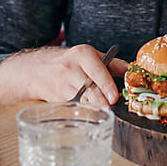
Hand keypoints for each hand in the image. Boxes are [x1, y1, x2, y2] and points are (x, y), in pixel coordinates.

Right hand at [0, 45, 127, 107]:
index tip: (114, 97)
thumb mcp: (90, 56)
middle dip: (100, 99)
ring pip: (83, 99)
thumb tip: (130, 70)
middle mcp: (71, 68)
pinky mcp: (58, 98)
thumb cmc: (69, 62)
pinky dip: (85, 109)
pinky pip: (76, 105)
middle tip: (110, 107)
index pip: (96, 70)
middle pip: (89, 87)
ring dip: (94, 106)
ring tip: (102, 109)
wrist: (36, 70)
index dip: (106, 84)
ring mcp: (62, 84)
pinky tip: (91, 111)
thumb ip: (111, 63)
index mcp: (82, 54)